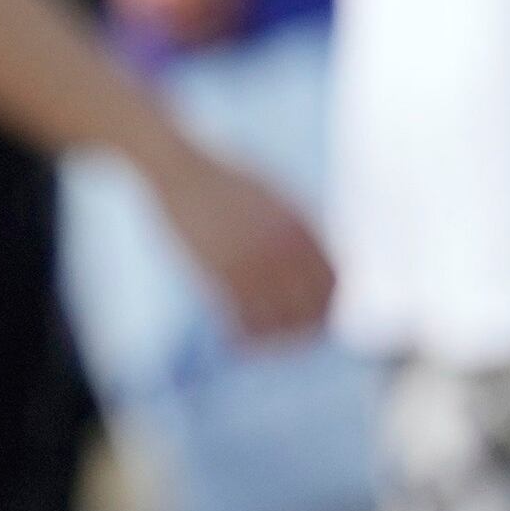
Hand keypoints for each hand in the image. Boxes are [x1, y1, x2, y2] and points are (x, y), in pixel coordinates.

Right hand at [153, 143, 335, 342]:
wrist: (178, 167)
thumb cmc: (218, 177)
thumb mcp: (271, 194)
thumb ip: (294, 226)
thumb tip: (308, 257)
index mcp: (302, 227)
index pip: (331, 281)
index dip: (325, 305)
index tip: (312, 317)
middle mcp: (286, 247)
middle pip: (311, 305)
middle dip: (302, 328)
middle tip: (287, 339)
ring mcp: (254, 260)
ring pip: (279, 318)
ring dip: (273, 338)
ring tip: (259, 344)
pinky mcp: (221, 270)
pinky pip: (244, 317)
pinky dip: (244, 335)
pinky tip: (235, 341)